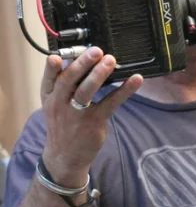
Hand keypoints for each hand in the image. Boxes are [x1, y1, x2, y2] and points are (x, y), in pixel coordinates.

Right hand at [40, 48, 142, 186]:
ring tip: (111, 60)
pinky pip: (110, 103)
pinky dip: (124, 90)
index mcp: (49, 96)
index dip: (52, 67)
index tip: (58, 56)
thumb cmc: (64, 123)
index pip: (49, 78)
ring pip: (86, 91)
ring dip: (99, 74)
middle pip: (69, 81)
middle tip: (96, 51)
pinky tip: (136, 80)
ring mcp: (77, 113)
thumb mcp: (55, 104)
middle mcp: (60, 103)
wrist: (66, 156)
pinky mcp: (94, 121)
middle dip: (82, 64)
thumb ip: (64, 84)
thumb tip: (83, 59)